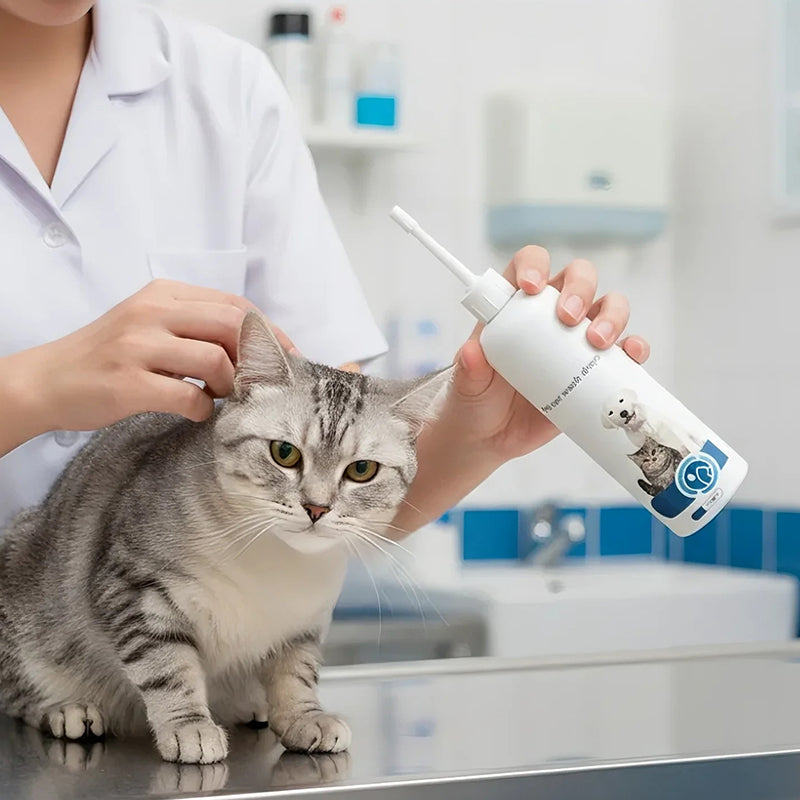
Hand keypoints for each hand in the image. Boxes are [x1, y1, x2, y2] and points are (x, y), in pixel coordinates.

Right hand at [3, 280, 294, 434]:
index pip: (234, 304)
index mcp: (163, 294)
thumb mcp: (149, 323)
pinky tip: (196, 412)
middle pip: (232, 326)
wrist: (47, 380)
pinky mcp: (128, 383)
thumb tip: (252, 346)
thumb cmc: (108, 356)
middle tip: (263, 382)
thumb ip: (194, 325)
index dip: (269, 332)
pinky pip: (188, 397)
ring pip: (214, 360)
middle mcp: (152, 312)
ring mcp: (138, 346)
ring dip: (230, 386)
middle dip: (257, 358)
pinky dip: (203, 409)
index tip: (288, 356)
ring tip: (222, 397)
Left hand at [450, 247, 650, 462]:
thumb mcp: (465, 385)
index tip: (531, 287)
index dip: (534, 265)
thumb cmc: (473, 400)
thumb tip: (472, 353)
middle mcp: (550, 314)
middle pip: (578, 277)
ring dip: (611, 316)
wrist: (490, 437)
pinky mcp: (597, 369)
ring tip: (596, 342)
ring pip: (609, 306)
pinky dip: (634, 348)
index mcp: (514, 305)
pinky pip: (625, 350)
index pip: (529, 264)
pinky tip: (631, 355)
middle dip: (579, 289)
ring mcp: (577, 340)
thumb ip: (468, 369)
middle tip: (568, 319)